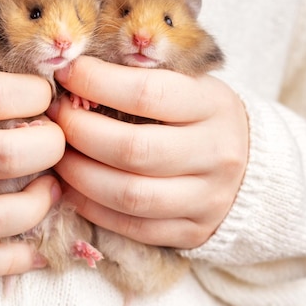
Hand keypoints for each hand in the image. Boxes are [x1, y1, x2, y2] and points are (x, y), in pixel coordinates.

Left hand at [47, 56, 247, 248]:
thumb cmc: (200, 116)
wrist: (249, 166)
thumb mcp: (185, 85)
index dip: (97, 83)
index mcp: (213, 105)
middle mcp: (216, 153)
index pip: (147, 94)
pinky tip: (72, 187)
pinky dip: (93, 208)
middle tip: (56, 118)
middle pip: (134, 149)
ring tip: (58, 155)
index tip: (66, 74)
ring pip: (130, 195)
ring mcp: (207, 198)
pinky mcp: (192, 231)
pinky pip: (133, 227)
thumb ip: (138, 79)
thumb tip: (71, 74)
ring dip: (80, 175)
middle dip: (81, 132)